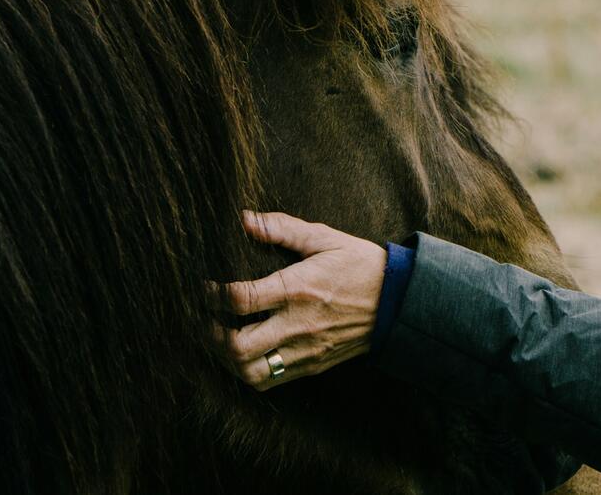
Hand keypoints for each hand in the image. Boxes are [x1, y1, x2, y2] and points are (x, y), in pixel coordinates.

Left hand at [211, 212, 385, 389]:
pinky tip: (243, 353)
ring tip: (219, 339)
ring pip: (250, 372)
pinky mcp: (312, 365)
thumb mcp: (324, 237)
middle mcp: (298, 324)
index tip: (205, 288)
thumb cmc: (359, 264)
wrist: (398, 302)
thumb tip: (245, 219)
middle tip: (203, 318)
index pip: (241, 300)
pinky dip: (247, 371)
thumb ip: (282, 228)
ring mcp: (305, 350)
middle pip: (237, 346)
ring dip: (225, 358)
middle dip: (210, 334)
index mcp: (298, 288)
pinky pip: (270, 381)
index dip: (212, 295)